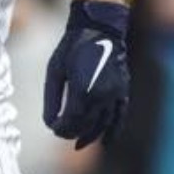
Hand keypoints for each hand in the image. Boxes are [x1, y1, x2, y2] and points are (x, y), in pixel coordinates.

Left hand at [44, 0, 130, 148]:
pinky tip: (106, 143)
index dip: (61, 128)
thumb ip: (52, 99)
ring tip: (79, 144)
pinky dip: (113, 131)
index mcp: (83, 89)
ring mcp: (115, 95)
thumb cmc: (72, 48)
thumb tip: (50, 123)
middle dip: (72, 132)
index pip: (72, 121)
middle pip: (86, 125)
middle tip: (60, 133)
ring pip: (103, 124)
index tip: (53, 128)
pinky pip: (120, 117)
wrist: (99, 29)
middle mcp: (102, 95)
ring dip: (90, 135)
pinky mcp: (123, 92)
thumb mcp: (54, 71)